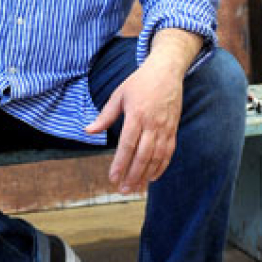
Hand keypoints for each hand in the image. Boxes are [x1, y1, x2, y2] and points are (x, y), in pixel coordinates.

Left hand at [85, 30, 199, 193]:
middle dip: (132, 175)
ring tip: (134, 188)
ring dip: (146, 175)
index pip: (127, 144)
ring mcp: (165, 128)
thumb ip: (105, 116)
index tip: (112, 178)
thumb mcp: (119, 95)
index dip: (120, 163)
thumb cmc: (140, 82)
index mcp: (136, 114)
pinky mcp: (173, 129)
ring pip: (156, 157)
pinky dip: (161, 167)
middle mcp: (152, 124)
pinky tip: (152, 178)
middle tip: (122, 190)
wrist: (166, 71)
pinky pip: (168, 153)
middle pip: (143, 155)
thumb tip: (88, 131)